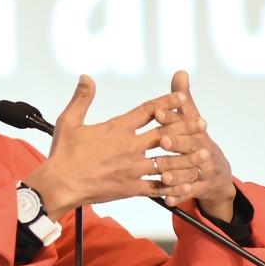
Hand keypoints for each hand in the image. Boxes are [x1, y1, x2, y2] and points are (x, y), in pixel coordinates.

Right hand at [22, 75, 205, 220]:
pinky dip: (172, 186)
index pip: (148, 111)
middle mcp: (129, 147)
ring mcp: (131, 169)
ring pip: (167, 162)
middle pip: (165, 134)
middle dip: (186, 128)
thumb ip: (81, 98)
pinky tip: (185, 184)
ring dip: (187, 157)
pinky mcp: (130, 188)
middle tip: (203, 123)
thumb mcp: (68, 121)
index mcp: (116, 128)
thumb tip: (86, 77)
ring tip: (205, 154)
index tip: (182, 98)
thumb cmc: (62, 154)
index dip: (167, 103)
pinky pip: (156, 188)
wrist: (59, 185)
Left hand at [150, 71, 235, 217]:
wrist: (219, 176)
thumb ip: (183, 99)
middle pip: (189, 147)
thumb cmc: (197, 143)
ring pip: (189, 172)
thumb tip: (180, 72)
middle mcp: (202, 151)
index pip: (184, 123)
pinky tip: (167, 199)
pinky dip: (178, 196)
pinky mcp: (201, 189)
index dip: (172, 117)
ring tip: (163, 174)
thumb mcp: (192, 122)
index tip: (158, 112)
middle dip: (177, 143)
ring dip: (176, 173)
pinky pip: (189, 193)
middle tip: (163, 141)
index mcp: (197, 133)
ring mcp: (203, 171)